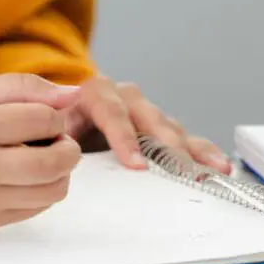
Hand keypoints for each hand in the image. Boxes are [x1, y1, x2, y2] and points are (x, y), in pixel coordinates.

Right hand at [0, 74, 83, 235]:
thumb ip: (20, 87)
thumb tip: (73, 94)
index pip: (43, 121)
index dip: (53, 118)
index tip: (43, 119)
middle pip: (56, 162)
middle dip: (67, 148)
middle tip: (57, 142)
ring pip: (52, 190)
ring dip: (59, 174)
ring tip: (41, 160)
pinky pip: (34, 209)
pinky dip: (39, 193)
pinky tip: (20, 179)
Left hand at [63, 75, 230, 173]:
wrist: (59, 118)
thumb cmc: (52, 125)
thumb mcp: (44, 124)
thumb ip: (50, 132)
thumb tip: (58, 150)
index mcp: (95, 93)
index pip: (112, 111)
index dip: (124, 138)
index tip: (137, 165)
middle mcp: (126, 97)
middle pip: (151, 119)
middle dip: (169, 146)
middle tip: (184, 171)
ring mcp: (146, 113)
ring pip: (172, 129)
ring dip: (194, 151)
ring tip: (214, 170)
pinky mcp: (159, 130)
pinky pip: (185, 140)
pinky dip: (202, 154)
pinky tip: (220, 167)